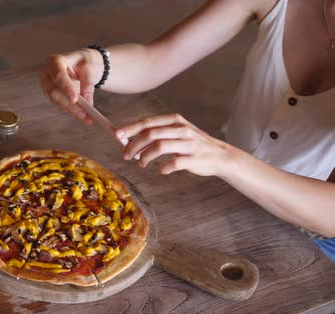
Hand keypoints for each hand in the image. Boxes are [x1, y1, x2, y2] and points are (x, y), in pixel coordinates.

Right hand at [38, 49, 103, 123]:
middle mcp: (46, 73)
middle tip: (84, 113)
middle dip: (70, 104)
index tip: (74, 100)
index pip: (59, 76)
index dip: (66, 88)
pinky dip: (71, 110)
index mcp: (54, 61)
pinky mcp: (50, 94)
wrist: (80, 65)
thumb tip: (87, 101)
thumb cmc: (83, 62)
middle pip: (55, 91)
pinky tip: (81, 115)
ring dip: (71, 110)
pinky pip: (59, 104)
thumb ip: (88, 84)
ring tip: (86, 117)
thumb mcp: (89, 68)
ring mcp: (46, 84)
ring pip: (56, 101)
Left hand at [115, 113, 235, 176]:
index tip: (116, 135)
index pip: (148, 122)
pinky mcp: (194, 158)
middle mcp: (181, 129)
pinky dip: (163, 167)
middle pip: (151, 134)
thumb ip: (156, 134)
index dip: (130, 128)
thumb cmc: (192, 145)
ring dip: (145, 157)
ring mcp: (188, 143)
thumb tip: (129, 140)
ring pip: (159, 146)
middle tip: (125, 155)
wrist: (220, 156)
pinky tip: (160, 170)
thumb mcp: (176, 133)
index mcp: (175, 121)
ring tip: (141, 164)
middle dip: (134, 145)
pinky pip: (173, 163)